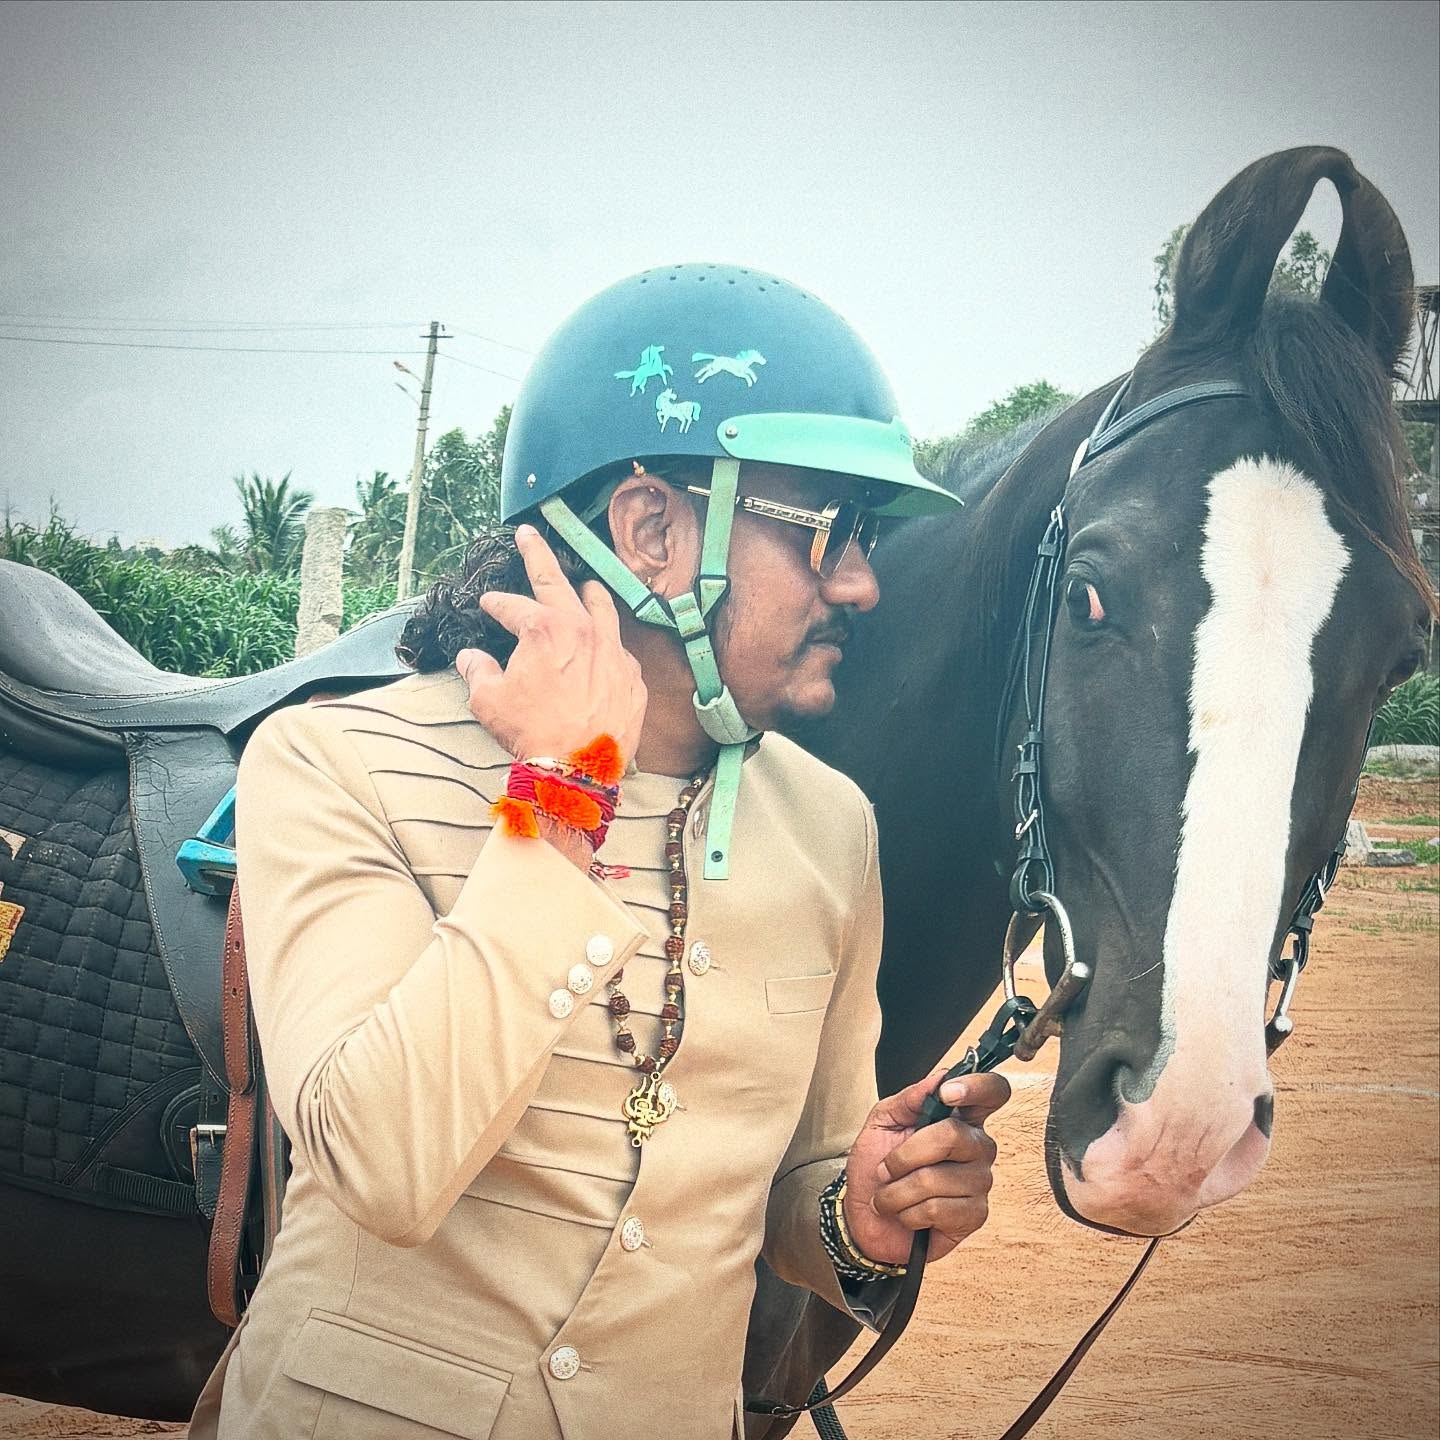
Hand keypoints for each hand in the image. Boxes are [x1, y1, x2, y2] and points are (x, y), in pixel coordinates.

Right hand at [455, 525, 646, 764]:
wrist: (576, 771)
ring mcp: (614, 652)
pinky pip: (620, 649)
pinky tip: (604, 645)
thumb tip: (471, 659)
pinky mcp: (632, 677)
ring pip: (602, 607)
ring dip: (587, 592)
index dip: (496, 604)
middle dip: (537, 555)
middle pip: (557, 581)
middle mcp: (583, 631)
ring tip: (583, 584)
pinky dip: (608, 642)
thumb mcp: (489, 701)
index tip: (487, 604)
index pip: (513, 606)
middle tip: (528, 534)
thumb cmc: (531, 734)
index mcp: (544, 630)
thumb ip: (478, 672)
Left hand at [842, 1067, 1010, 1265]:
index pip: (992, 1092)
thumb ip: (910, 1098)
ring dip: (898, 1191)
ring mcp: (980, 1181)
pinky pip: (937, 1208)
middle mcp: (977, 1146)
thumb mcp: (882, 1123)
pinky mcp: (975, 1215)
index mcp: (960, 1117)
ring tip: (891, 1196)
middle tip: (886, 1167)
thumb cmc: (876, 1167)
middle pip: (955, 1135)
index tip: (945, 1094)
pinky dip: (908, 1213)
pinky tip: (908, 1214)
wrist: (865, 1217)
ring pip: (936, 1178)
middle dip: (905, 1155)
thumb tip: (939, 1077)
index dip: (977, 1087)